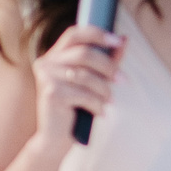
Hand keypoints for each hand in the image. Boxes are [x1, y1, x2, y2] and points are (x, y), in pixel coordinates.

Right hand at [30, 24, 123, 152]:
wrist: (56, 137)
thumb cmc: (76, 107)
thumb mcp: (92, 81)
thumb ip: (106, 60)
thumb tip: (124, 39)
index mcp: (54, 56)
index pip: (74, 34)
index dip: (96, 34)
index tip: (117, 40)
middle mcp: (46, 63)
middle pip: (84, 54)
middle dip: (109, 67)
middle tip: (124, 80)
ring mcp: (46, 78)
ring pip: (86, 76)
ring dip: (105, 90)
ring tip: (109, 101)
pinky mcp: (51, 94)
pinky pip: (85, 94)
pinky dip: (98, 104)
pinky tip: (100, 113)